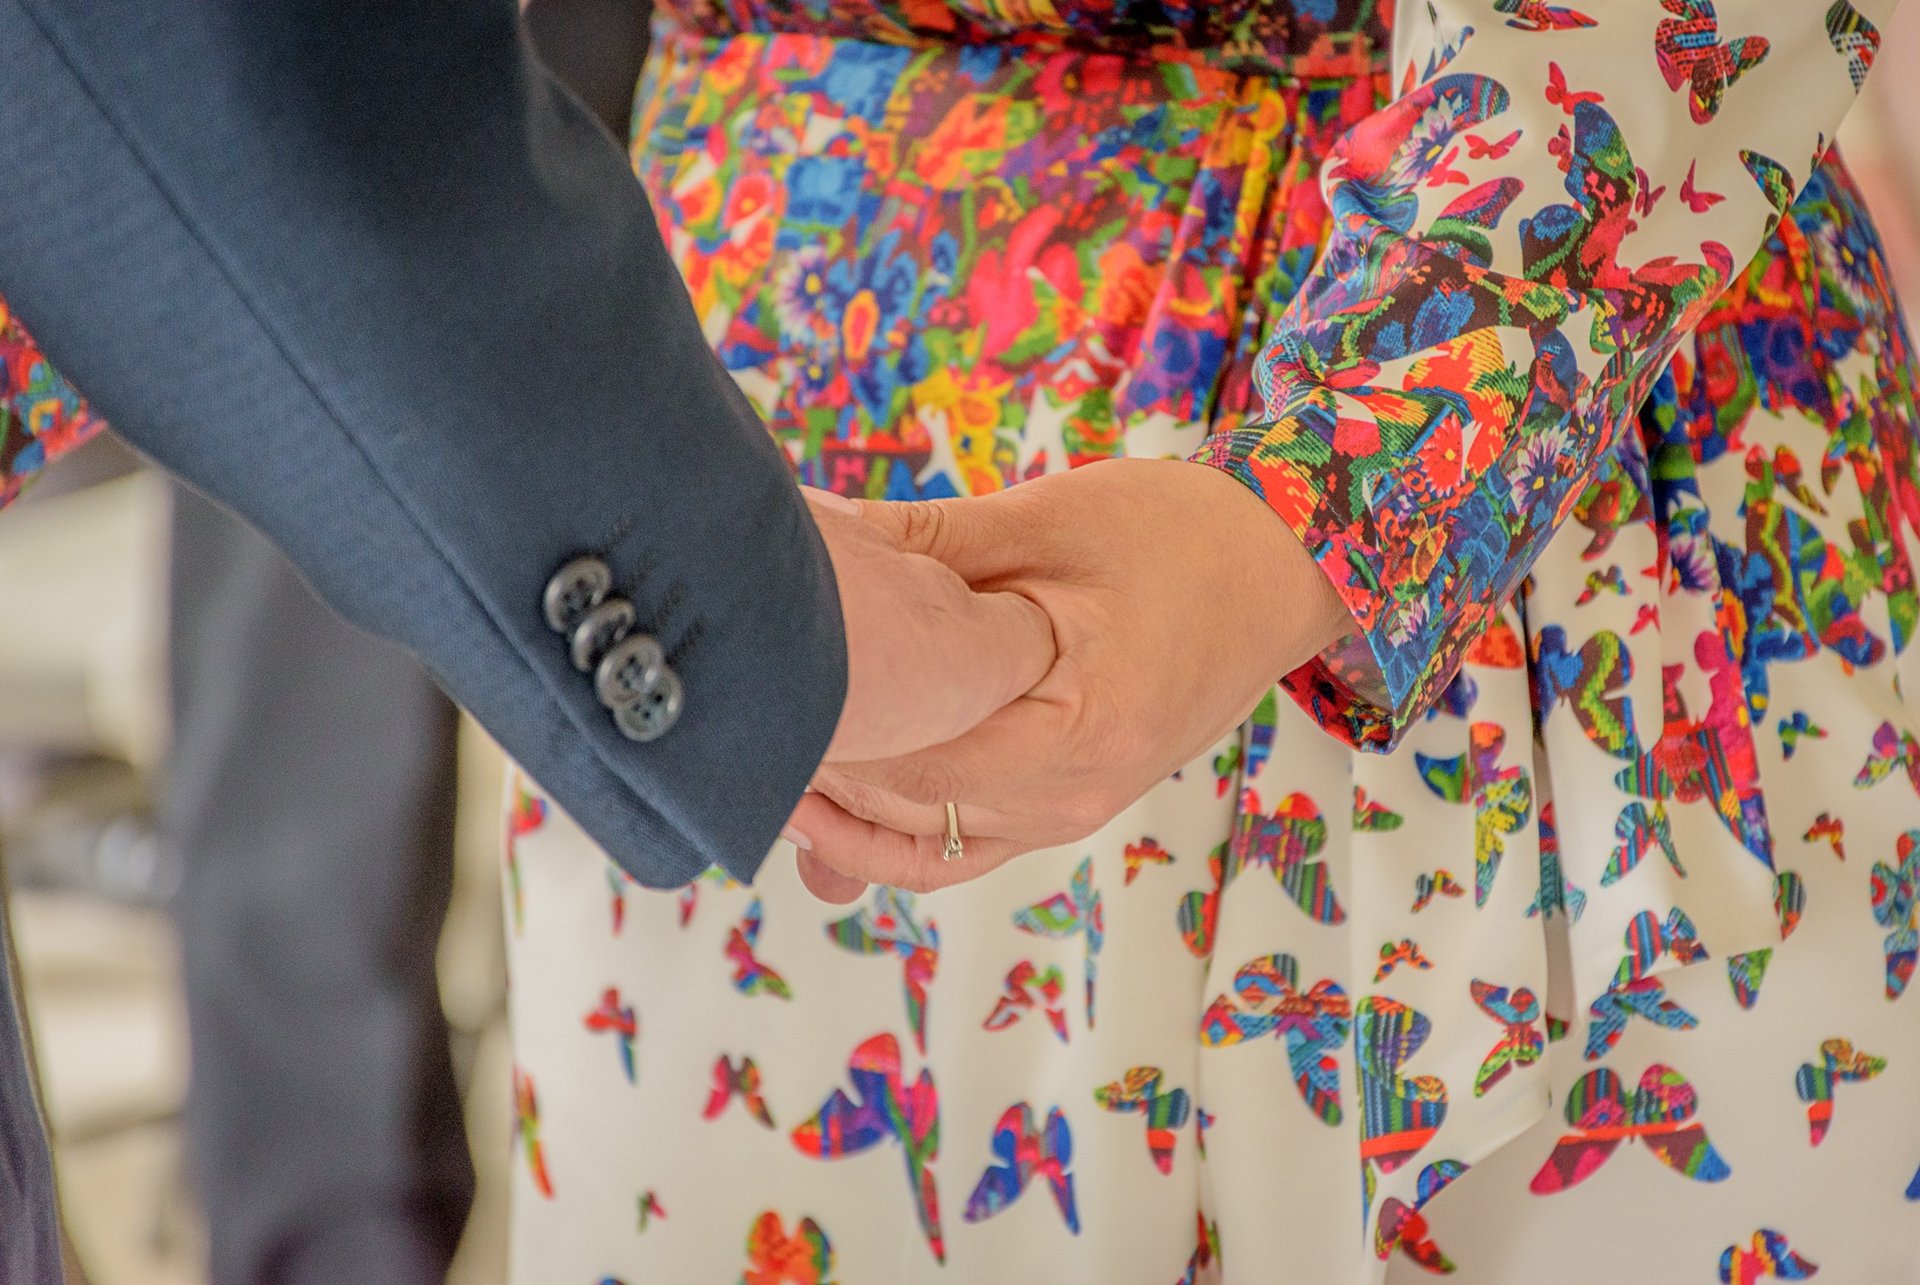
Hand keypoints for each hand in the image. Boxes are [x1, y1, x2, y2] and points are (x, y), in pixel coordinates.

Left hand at [787, 458, 1350, 898]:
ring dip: (842, 807)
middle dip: (815, 767)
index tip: (748, 684)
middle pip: (904, 809)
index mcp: (1075, 727)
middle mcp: (1075, 796)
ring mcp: (1073, 814)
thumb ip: (921, 545)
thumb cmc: (1175, 532)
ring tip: (759, 757)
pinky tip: (825, 809)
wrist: (1281, 570)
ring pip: (922, 842)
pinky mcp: (1068, 808)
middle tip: (726, 716)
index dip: (821, 729)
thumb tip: (803, 542)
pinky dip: (890, 833)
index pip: (908, 758)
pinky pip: (959, 847)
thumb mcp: (1042, 519)